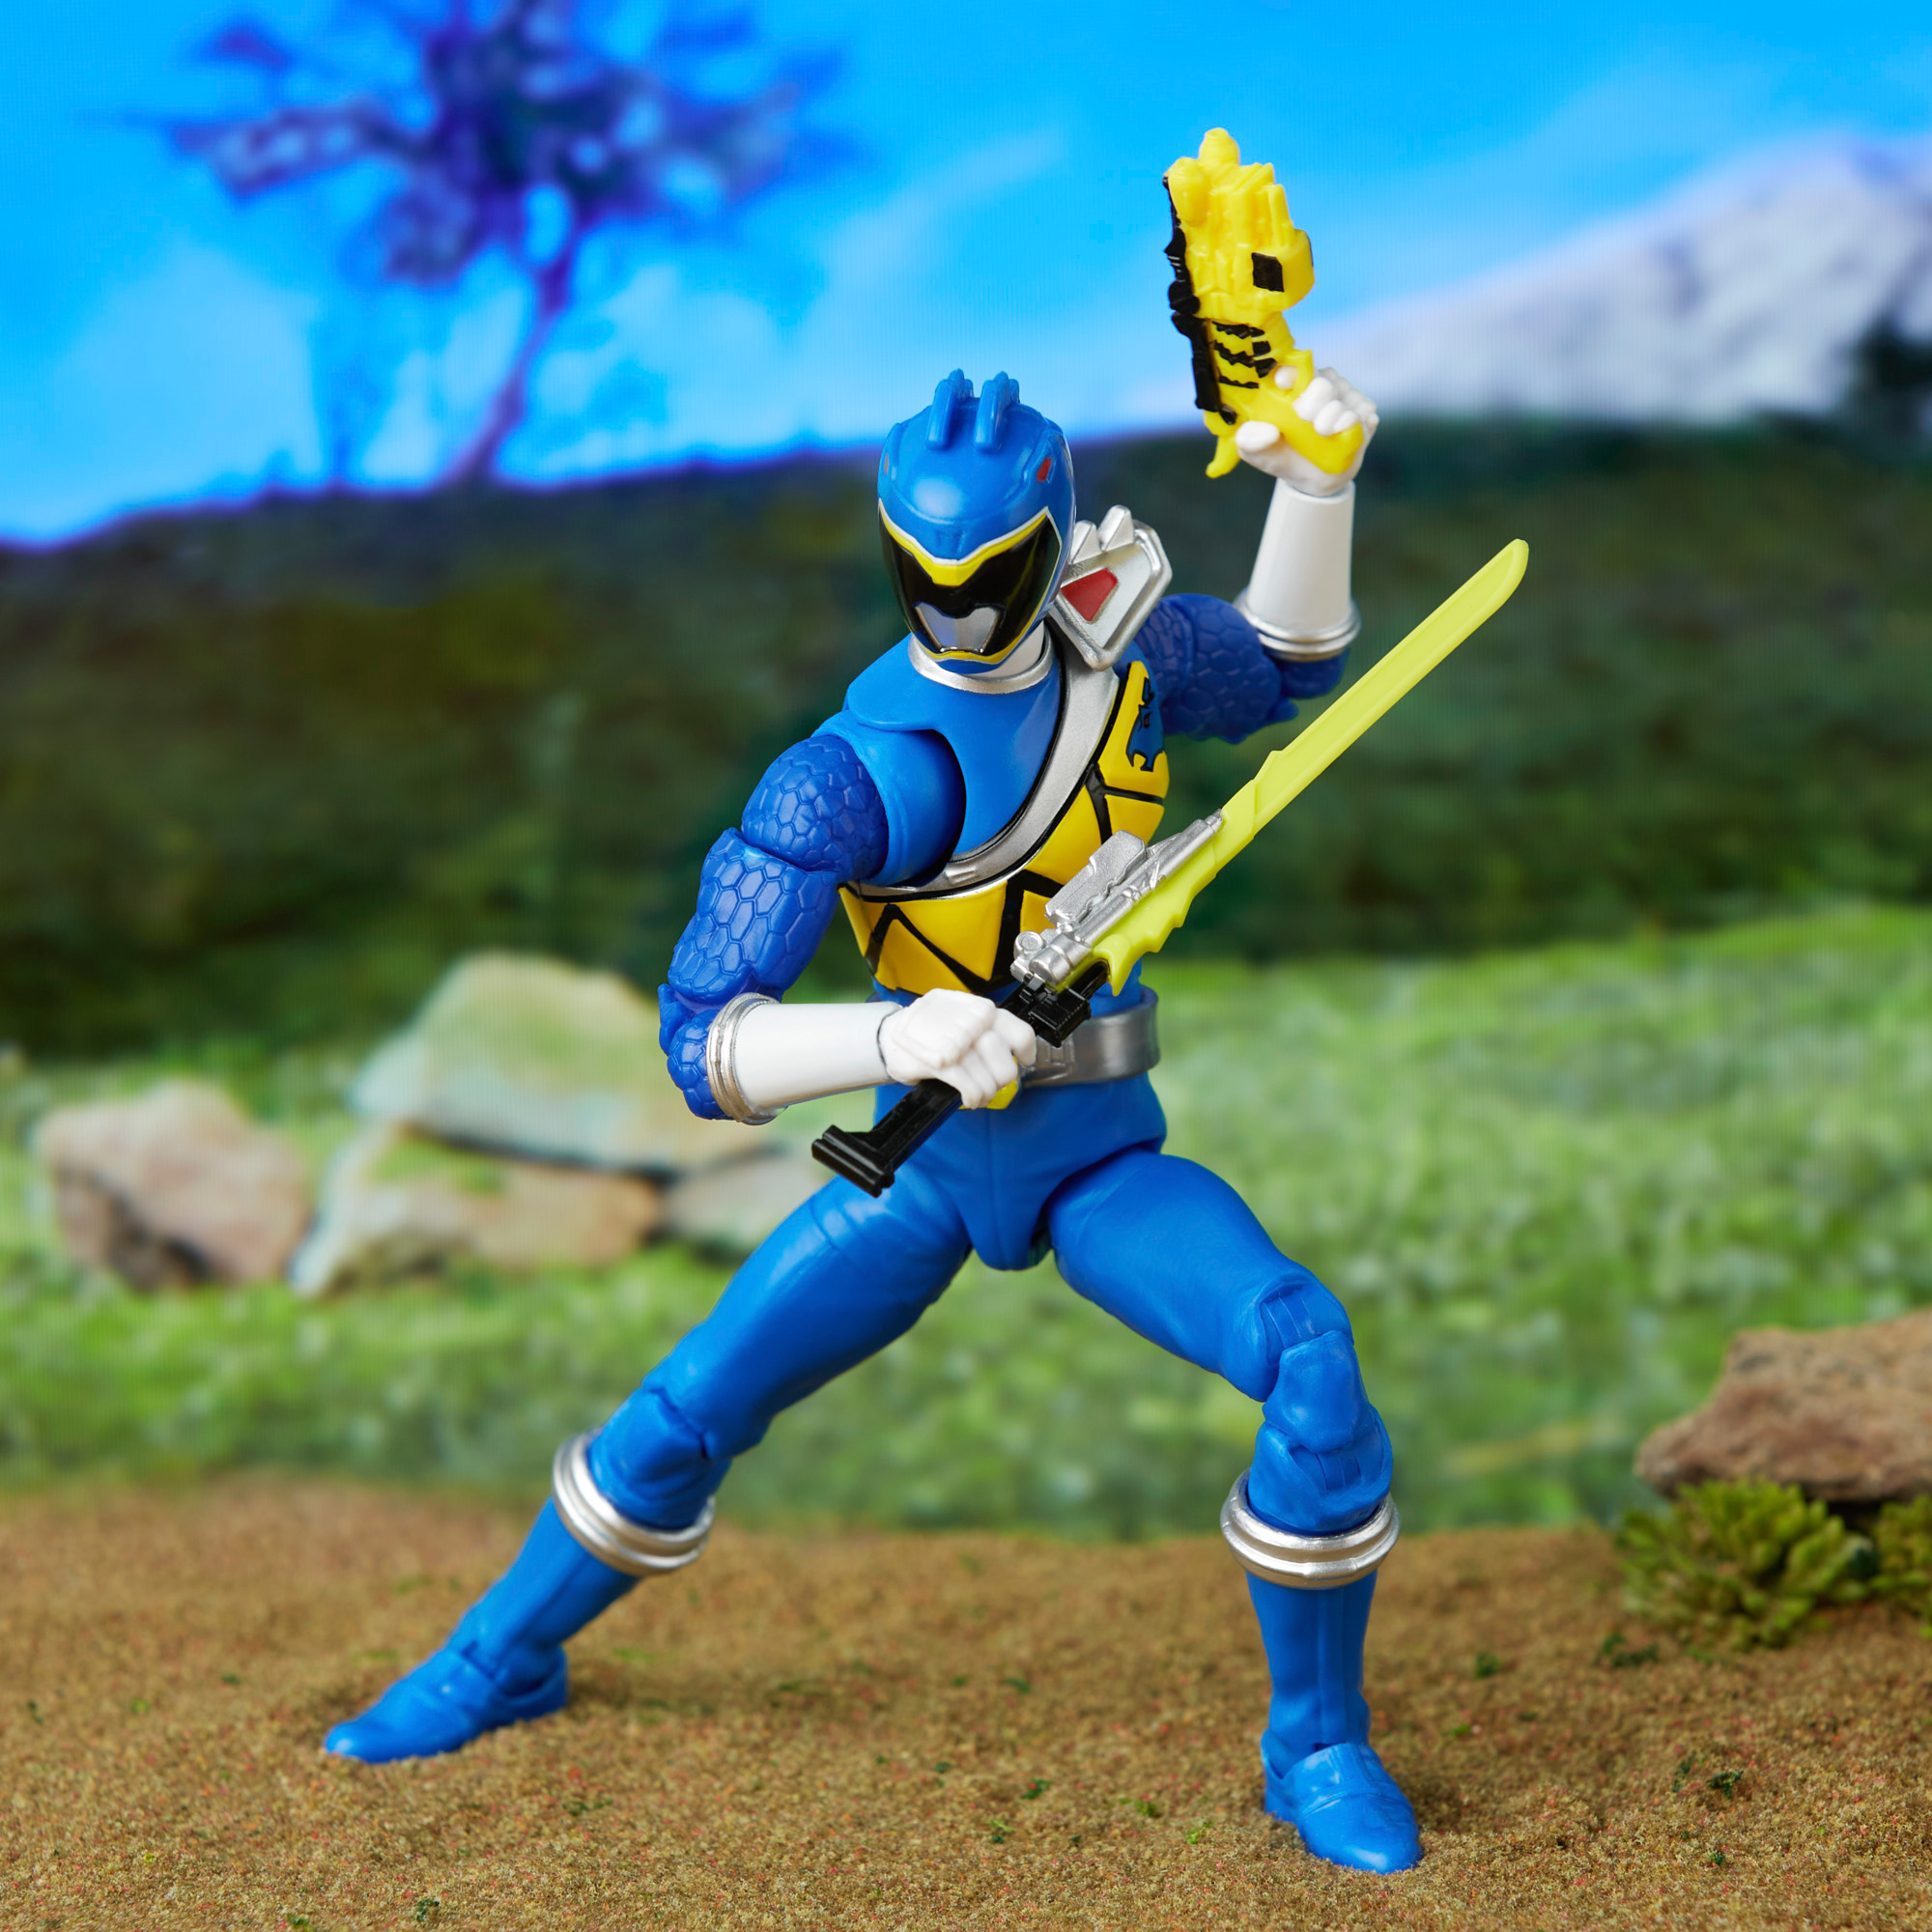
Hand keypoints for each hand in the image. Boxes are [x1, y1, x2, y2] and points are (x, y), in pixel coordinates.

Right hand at [879, 990, 1037, 1108]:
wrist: (890, 1038)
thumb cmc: (927, 1031)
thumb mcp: (959, 1017)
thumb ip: (984, 1025)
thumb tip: (1011, 1047)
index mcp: (981, 1011)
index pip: (1020, 1032)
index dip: (1027, 1052)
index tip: (1024, 1060)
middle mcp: (974, 1025)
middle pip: (1007, 1065)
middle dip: (1000, 1081)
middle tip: (990, 1081)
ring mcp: (958, 1044)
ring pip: (991, 1082)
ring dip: (985, 1094)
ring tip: (976, 1093)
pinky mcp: (943, 1063)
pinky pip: (972, 1089)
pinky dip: (973, 1099)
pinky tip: (968, 1099)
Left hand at [1234, 367, 1379, 495]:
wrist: (1312, 479)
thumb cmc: (1281, 456)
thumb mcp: (1256, 452)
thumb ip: (1249, 440)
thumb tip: (1269, 431)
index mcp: (1292, 386)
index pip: (1292, 367)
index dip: (1290, 373)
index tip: (1283, 385)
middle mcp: (1320, 385)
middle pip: (1323, 382)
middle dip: (1314, 402)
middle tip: (1306, 420)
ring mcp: (1344, 396)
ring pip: (1344, 398)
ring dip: (1332, 419)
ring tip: (1323, 434)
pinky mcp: (1364, 411)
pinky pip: (1363, 412)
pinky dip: (1352, 425)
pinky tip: (1342, 434)